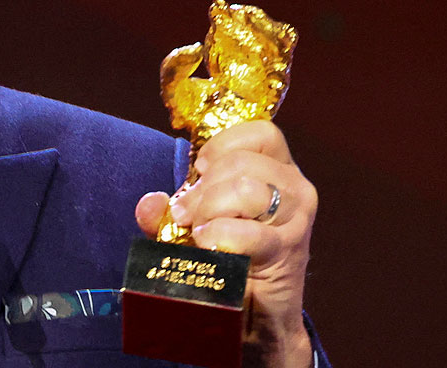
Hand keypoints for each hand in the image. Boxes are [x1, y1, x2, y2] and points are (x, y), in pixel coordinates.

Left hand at [134, 120, 316, 367]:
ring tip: (197, 230)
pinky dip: (220, 236)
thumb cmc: (229, 257)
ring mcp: (297, 219)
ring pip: (248, 189)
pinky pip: (250, 233)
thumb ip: (171, 209)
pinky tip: (207, 244)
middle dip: (204, 187)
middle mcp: (296, 188)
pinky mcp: (289, 251)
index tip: (201, 171)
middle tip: (187, 213)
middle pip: (244, 162)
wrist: (257, 314)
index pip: (261, 132)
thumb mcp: (197, 223)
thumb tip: (149, 203)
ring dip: (210, 208)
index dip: (222, 145)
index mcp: (278, 169)